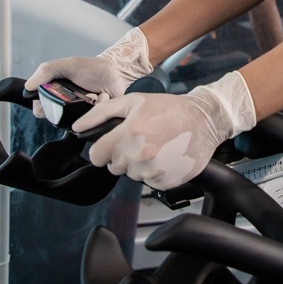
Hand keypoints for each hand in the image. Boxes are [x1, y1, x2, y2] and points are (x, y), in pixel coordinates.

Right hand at [24, 27, 152, 117]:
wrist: (117, 72)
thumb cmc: (91, 67)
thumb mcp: (68, 65)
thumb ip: (47, 70)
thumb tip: (28, 86)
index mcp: (53, 93)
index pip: (40, 109)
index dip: (45, 106)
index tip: (55, 98)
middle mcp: (63, 106)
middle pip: (55, 118)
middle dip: (67, 107)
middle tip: (78, 94)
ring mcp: (78, 114)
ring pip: (72, 123)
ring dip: (83, 109)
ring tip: (93, 96)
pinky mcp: (91, 120)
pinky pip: (90, 124)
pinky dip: (96, 110)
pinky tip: (101, 98)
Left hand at [75, 71, 255, 189]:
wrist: (204, 119)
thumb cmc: (169, 108)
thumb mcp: (133, 101)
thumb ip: (101, 113)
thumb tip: (78, 127)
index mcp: (129, 134)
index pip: (97, 156)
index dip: (102, 149)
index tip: (111, 144)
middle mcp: (140, 155)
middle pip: (114, 167)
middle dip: (122, 155)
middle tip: (140, 140)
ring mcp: (155, 170)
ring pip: (132, 176)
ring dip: (139, 164)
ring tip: (155, 147)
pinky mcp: (167, 181)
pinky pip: (150, 183)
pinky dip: (155, 173)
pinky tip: (165, 156)